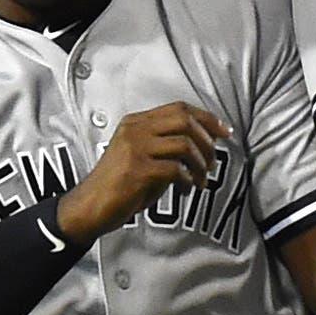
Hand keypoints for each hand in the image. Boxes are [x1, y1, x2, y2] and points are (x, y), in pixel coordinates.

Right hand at [60, 102, 231, 242]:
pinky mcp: (137, 169)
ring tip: (201, 180)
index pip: (179, 108)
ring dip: (200, 165)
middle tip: (213, 162)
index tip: (225, 133)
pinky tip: (186, 190)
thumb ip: (166, 147)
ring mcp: (135, 148)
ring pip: (184, 145)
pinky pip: (175, 169)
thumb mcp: (142, 157)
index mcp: (136, 122)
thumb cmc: (119, 186)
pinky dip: (187, 180)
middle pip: (185, 120)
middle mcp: (135, 130)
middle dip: (207, 141)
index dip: (207, 118)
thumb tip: (204, 148)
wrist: (90, 206)